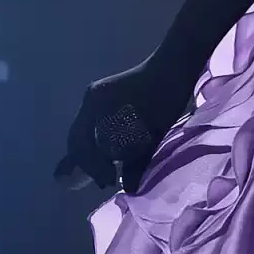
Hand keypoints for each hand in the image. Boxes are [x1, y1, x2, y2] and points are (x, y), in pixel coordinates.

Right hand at [54, 58, 194, 192]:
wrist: (176, 64)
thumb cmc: (165, 97)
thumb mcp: (153, 134)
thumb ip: (137, 163)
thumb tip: (127, 188)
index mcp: (95, 105)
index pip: (81, 145)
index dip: (92, 168)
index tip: (109, 183)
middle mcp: (90, 100)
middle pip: (77, 138)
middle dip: (87, 163)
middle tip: (104, 182)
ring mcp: (97, 96)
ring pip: (85, 131)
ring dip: (93, 152)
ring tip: (107, 171)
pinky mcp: (107, 95)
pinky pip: (94, 123)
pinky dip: (99, 140)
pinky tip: (111, 153)